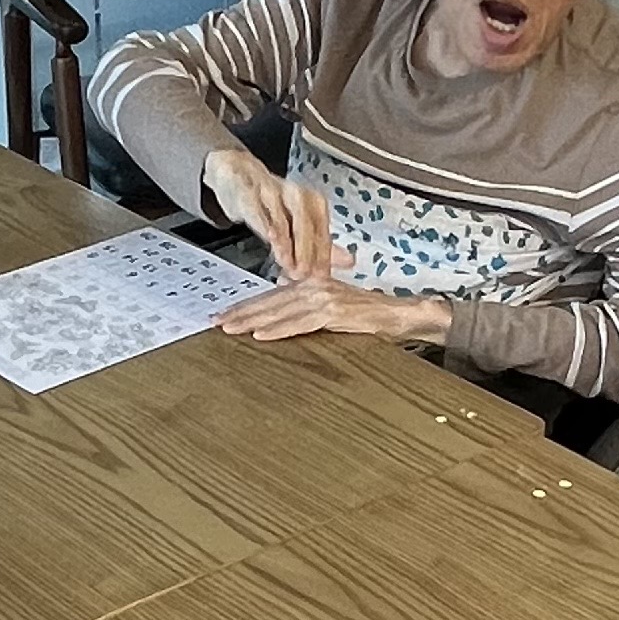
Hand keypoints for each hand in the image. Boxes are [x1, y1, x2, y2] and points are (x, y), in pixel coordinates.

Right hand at [203, 145, 333, 278]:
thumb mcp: (298, 225)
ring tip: (288, 264)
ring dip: (287, 243)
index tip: (322, 277)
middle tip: (305, 274)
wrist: (239, 176)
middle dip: (307, 251)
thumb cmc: (272, 203)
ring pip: (283, 217)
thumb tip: (349, 262)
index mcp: (313, 203)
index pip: (322, 232)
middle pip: (306, 224)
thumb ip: (321, 244)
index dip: (323, 256)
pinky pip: (258, 207)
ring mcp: (272, 191)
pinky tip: (270, 237)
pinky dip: (265, 223)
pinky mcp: (248, 191)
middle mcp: (295, 195)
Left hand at [215, 269, 452, 347]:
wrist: (402, 314)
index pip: (272, 296)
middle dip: (241, 313)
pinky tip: (261, 336)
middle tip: (216, 322)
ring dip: (253, 321)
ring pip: (280, 310)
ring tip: (230, 330)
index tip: (225, 314)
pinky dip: (279, 329)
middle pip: (270, 301)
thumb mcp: (333, 306)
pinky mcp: (334, 312)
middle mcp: (314, 286)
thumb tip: (284, 298)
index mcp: (312, 283)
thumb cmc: (370, 314)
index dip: (247, 305)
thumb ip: (308, 303)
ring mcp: (324, 298)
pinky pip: (300, 323)